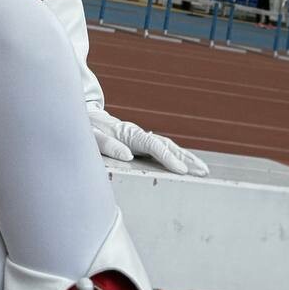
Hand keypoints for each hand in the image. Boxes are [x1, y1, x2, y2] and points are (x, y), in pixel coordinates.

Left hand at [87, 105, 208, 176]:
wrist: (84, 118)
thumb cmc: (88, 130)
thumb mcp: (92, 137)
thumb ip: (108, 145)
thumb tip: (128, 156)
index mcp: (129, 134)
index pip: (154, 146)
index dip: (168, 158)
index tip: (182, 170)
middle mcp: (139, 134)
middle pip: (166, 145)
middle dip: (186, 159)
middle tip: (203, 172)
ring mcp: (141, 138)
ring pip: (167, 147)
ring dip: (186, 158)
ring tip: (203, 170)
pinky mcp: (140, 143)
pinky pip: (162, 150)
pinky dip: (176, 157)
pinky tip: (187, 165)